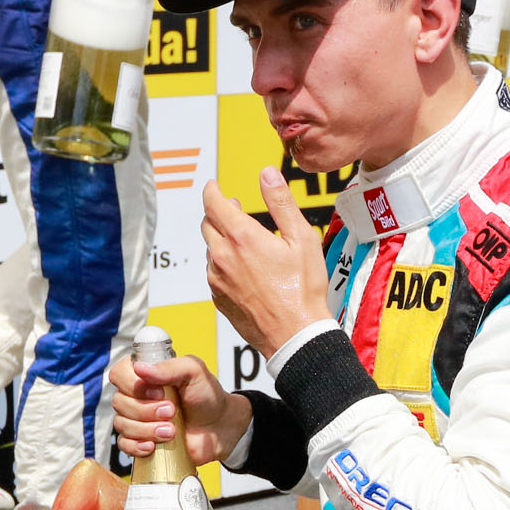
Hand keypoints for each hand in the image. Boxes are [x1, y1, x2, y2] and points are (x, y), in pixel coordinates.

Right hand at [107, 344, 248, 468]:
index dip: (134, 385)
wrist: (219, 427)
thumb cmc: (207, 397)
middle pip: (120, 402)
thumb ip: (170, 367)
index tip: (159, 392)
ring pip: (122, 424)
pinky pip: (124, 444)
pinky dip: (137, 446)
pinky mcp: (139, 440)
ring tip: (171, 430)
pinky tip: (153, 446)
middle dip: (147, 410)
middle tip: (172, 412)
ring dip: (147, 429)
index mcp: (145, 374)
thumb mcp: (194, 372)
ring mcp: (136, 419)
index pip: (119, 374)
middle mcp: (137, 395)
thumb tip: (140, 368)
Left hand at [206, 170, 331, 358]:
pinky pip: (213, 272)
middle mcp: (222, 256)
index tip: (213, 185)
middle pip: (206, 224)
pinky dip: (223, 264)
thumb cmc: (303, 290)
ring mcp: (217, 278)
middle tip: (232, 210)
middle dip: (217, 212)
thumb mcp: (301, 238)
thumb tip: (267, 174)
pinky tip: (243, 269)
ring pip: (210, 249)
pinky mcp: (218, 297)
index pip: (213, 203)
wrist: (295, 334)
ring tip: (243, 243)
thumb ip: (281, 202)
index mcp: (242, 237)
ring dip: (221, 240)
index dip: (211, 190)